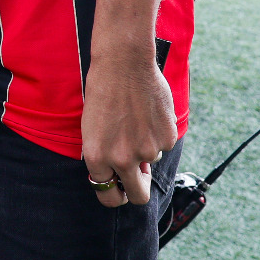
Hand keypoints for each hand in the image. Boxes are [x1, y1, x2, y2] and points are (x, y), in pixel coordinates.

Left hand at [80, 48, 177, 207]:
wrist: (123, 64)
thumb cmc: (102, 91)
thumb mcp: (92, 129)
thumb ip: (105, 156)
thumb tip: (121, 174)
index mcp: (97, 158)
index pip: (108, 196)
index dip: (115, 192)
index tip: (119, 188)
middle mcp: (122, 159)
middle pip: (138, 196)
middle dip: (137, 191)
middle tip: (138, 176)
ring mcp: (147, 150)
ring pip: (151, 162)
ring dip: (146, 148)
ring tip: (136, 119)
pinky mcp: (166, 138)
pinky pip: (164, 144)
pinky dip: (158, 133)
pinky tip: (148, 112)